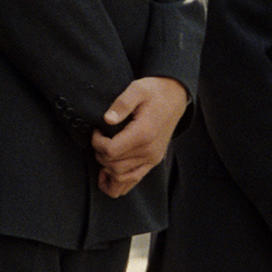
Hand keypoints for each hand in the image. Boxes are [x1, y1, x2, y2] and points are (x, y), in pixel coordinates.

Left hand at [92, 76, 187, 197]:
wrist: (174, 97)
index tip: (96, 130)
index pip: (111, 150)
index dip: (97, 143)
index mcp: (143, 133)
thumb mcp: (137, 89)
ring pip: (121, 177)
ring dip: (106, 168)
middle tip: (98, 140)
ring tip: (102, 154)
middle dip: (99, 154)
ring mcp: (152, 158)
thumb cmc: (154, 91)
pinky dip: (118, 182)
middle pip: (114, 165)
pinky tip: (106, 175)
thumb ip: (121, 103)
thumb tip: (107, 119)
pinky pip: (134, 180)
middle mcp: (149, 150)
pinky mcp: (153, 161)